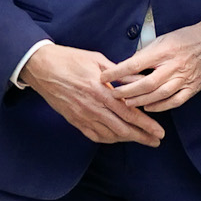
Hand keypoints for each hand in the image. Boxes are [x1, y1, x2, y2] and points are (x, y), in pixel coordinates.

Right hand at [23, 44, 164, 147]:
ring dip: (127, 139)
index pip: (128, 113)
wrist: (41, 67)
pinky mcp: (73, 120)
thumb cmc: (70, 59)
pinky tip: (117, 138)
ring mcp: (81, 116)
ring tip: (141, 140)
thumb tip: (140, 80)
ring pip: (109, 135)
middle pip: (122, 129)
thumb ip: (120, 74)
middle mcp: (92, 107)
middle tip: (156, 141)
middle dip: (142, 137)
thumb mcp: (98, 60)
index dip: (146, 125)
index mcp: (100, 91)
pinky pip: (94, 135)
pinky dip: (108, 139)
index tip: (159, 131)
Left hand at [103, 19, 200, 112]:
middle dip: (126, 91)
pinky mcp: (193, 87)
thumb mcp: (164, 38)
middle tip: (112, 94)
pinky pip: (175, 101)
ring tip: (126, 103)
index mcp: (164, 50)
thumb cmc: (187, 38)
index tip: (104, 76)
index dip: (117, 72)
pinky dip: (160, 106)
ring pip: (159, 94)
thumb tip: (128, 65)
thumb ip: (147, 53)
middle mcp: (174, 65)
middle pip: (145, 83)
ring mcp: (185, 78)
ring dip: (140, 100)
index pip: (135, 64)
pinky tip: (148, 107)